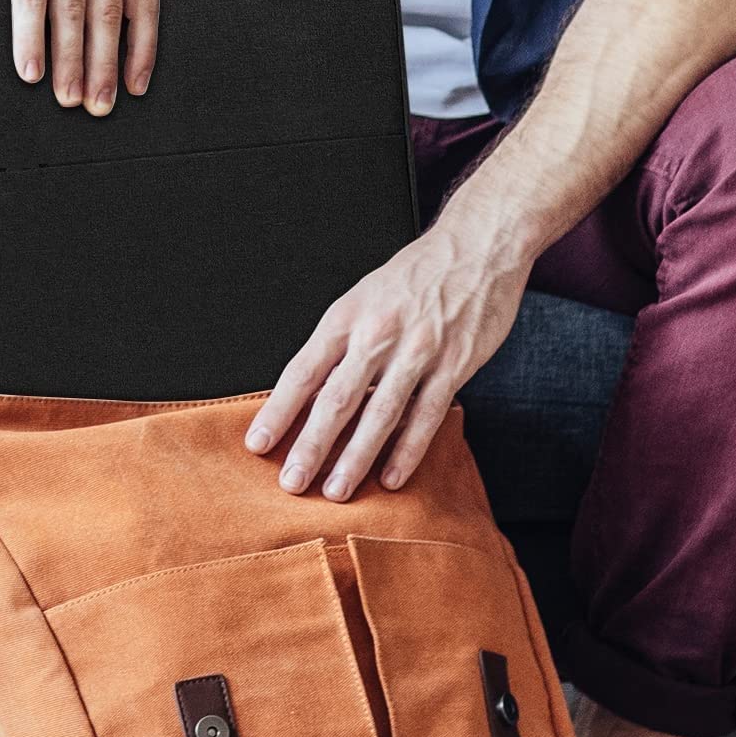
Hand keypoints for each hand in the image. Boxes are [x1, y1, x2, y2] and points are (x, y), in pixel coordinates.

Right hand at [0, 0, 158, 112]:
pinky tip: (31, 70)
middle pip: (109, 12)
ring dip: (69, 62)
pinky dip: (31, 40)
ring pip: (72, 10)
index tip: (136, 87)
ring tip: (67, 97)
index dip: (142, 50)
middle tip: (99, 105)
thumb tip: (113, 50)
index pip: (144, 0)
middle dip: (104, 67)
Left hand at [242, 206, 534, 499]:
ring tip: (336, 490)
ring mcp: (417, 350)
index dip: (279, 410)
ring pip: (379, 414)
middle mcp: (378, 333)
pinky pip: (426, 415)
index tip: (258, 442)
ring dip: (355, 457)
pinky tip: (391, 476)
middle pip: (336, 399)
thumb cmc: (417, 274)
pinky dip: (407, 450)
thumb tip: (310, 392)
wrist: (477, 246)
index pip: (303, 370)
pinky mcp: (454, 364)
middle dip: (311, 446)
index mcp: (348, 315)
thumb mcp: (365, 296)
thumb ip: (341, 342)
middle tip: (292, 482)